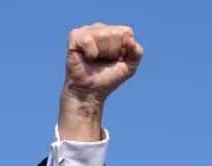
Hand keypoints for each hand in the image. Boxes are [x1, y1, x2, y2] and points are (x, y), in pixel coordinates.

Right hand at [59, 23, 143, 140]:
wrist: (90, 91)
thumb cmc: (109, 78)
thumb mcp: (129, 67)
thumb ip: (137, 53)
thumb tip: (131, 39)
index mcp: (114, 33)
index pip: (126, 32)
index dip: (124, 49)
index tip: (116, 60)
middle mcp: (100, 29)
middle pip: (115, 33)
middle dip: (112, 51)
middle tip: (104, 62)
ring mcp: (86, 31)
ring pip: (102, 34)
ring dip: (102, 53)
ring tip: (95, 60)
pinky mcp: (74, 37)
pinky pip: (88, 39)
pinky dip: (90, 52)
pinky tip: (87, 58)